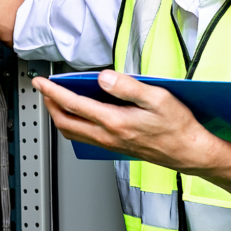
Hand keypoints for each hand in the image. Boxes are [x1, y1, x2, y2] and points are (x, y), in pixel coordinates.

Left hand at [31, 70, 220, 171]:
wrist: (189, 152)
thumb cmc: (178, 126)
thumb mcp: (158, 98)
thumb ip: (128, 86)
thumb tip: (103, 77)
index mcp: (115, 122)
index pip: (74, 105)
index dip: (53, 92)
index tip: (41, 82)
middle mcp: (108, 136)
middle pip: (65, 122)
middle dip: (50, 105)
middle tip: (44, 90)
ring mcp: (110, 144)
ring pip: (73, 132)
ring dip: (59, 116)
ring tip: (56, 99)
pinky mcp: (114, 147)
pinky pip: (84, 137)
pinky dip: (73, 124)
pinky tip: (79, 113)